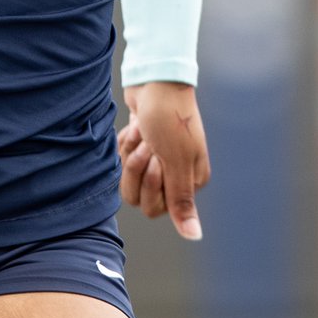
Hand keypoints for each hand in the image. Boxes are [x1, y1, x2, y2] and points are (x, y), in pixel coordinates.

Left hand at [117, 81, 209, 239]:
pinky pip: (122, 162)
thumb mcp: (176, 162)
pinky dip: (125, 144)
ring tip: (142, 133)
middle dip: (139, 169)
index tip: (160, 158)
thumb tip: (195, 236)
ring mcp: (157, 159)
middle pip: (141, 199)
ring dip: (131, 155)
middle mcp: (175, 174)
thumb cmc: (170, 118)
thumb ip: (182, 202)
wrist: (154, 80)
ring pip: (129, 181)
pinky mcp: (140, 146)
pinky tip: (136, 127)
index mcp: (191, 180)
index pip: (159, 207)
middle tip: (149, 144)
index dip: (153, 184)